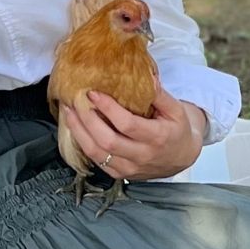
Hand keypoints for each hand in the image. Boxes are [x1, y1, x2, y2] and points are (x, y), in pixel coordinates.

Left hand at [63, 84, 202, 181]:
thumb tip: (146, 75)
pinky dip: (82, 142)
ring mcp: (128, 168)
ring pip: (96, 153)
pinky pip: (95, 160)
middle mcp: (141, 156)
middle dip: (87, 119)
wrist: (180, 157)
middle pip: (107, 141)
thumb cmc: (177, 130)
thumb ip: (160, 94)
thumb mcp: (176, 110)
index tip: (94, 93)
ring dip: (78, 131)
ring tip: (68, 112)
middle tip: (75, 101)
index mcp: (157, 138)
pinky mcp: (119, 173)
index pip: (127, 124)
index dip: (108, 109)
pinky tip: (75, 127)